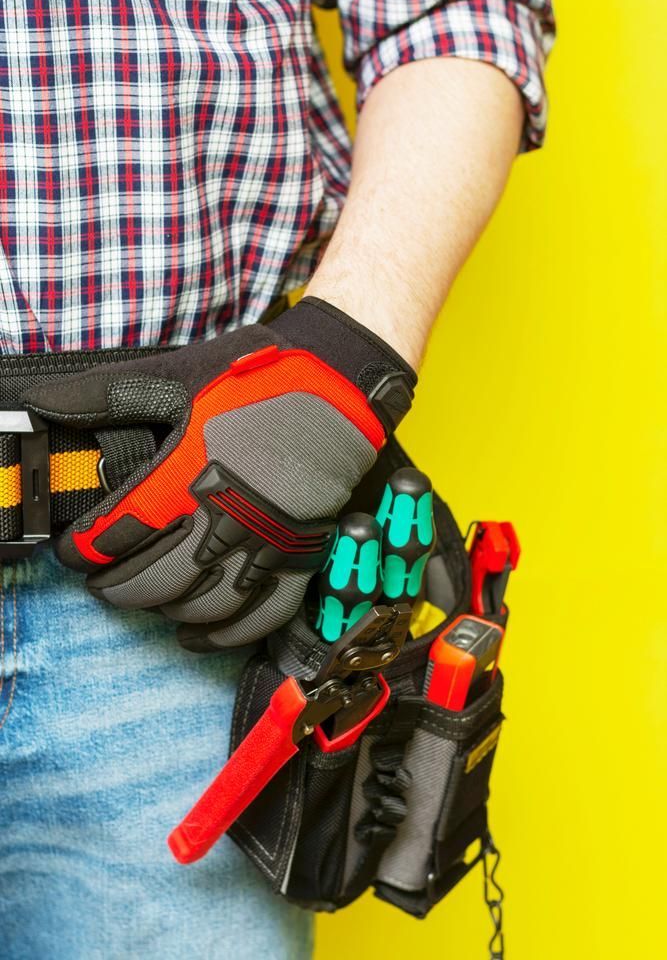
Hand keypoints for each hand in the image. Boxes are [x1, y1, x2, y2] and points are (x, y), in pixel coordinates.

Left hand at [25, 299, 414, 648]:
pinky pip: (261, 617)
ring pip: (203, 605)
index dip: (84, 550)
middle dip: (116, 588)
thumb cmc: (256, 382)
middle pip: (153, 582)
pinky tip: (199, 635)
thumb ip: (106, 397)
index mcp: (183, 478)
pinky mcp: (297, 558)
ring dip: (165, 612)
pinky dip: (226, 636)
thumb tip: (41, 402)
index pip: (114, 536)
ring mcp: (263, 547)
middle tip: (100, 582)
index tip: (72, 552)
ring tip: (146, 603)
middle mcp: (221, 522)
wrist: (336, 389)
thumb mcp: (176, 379)